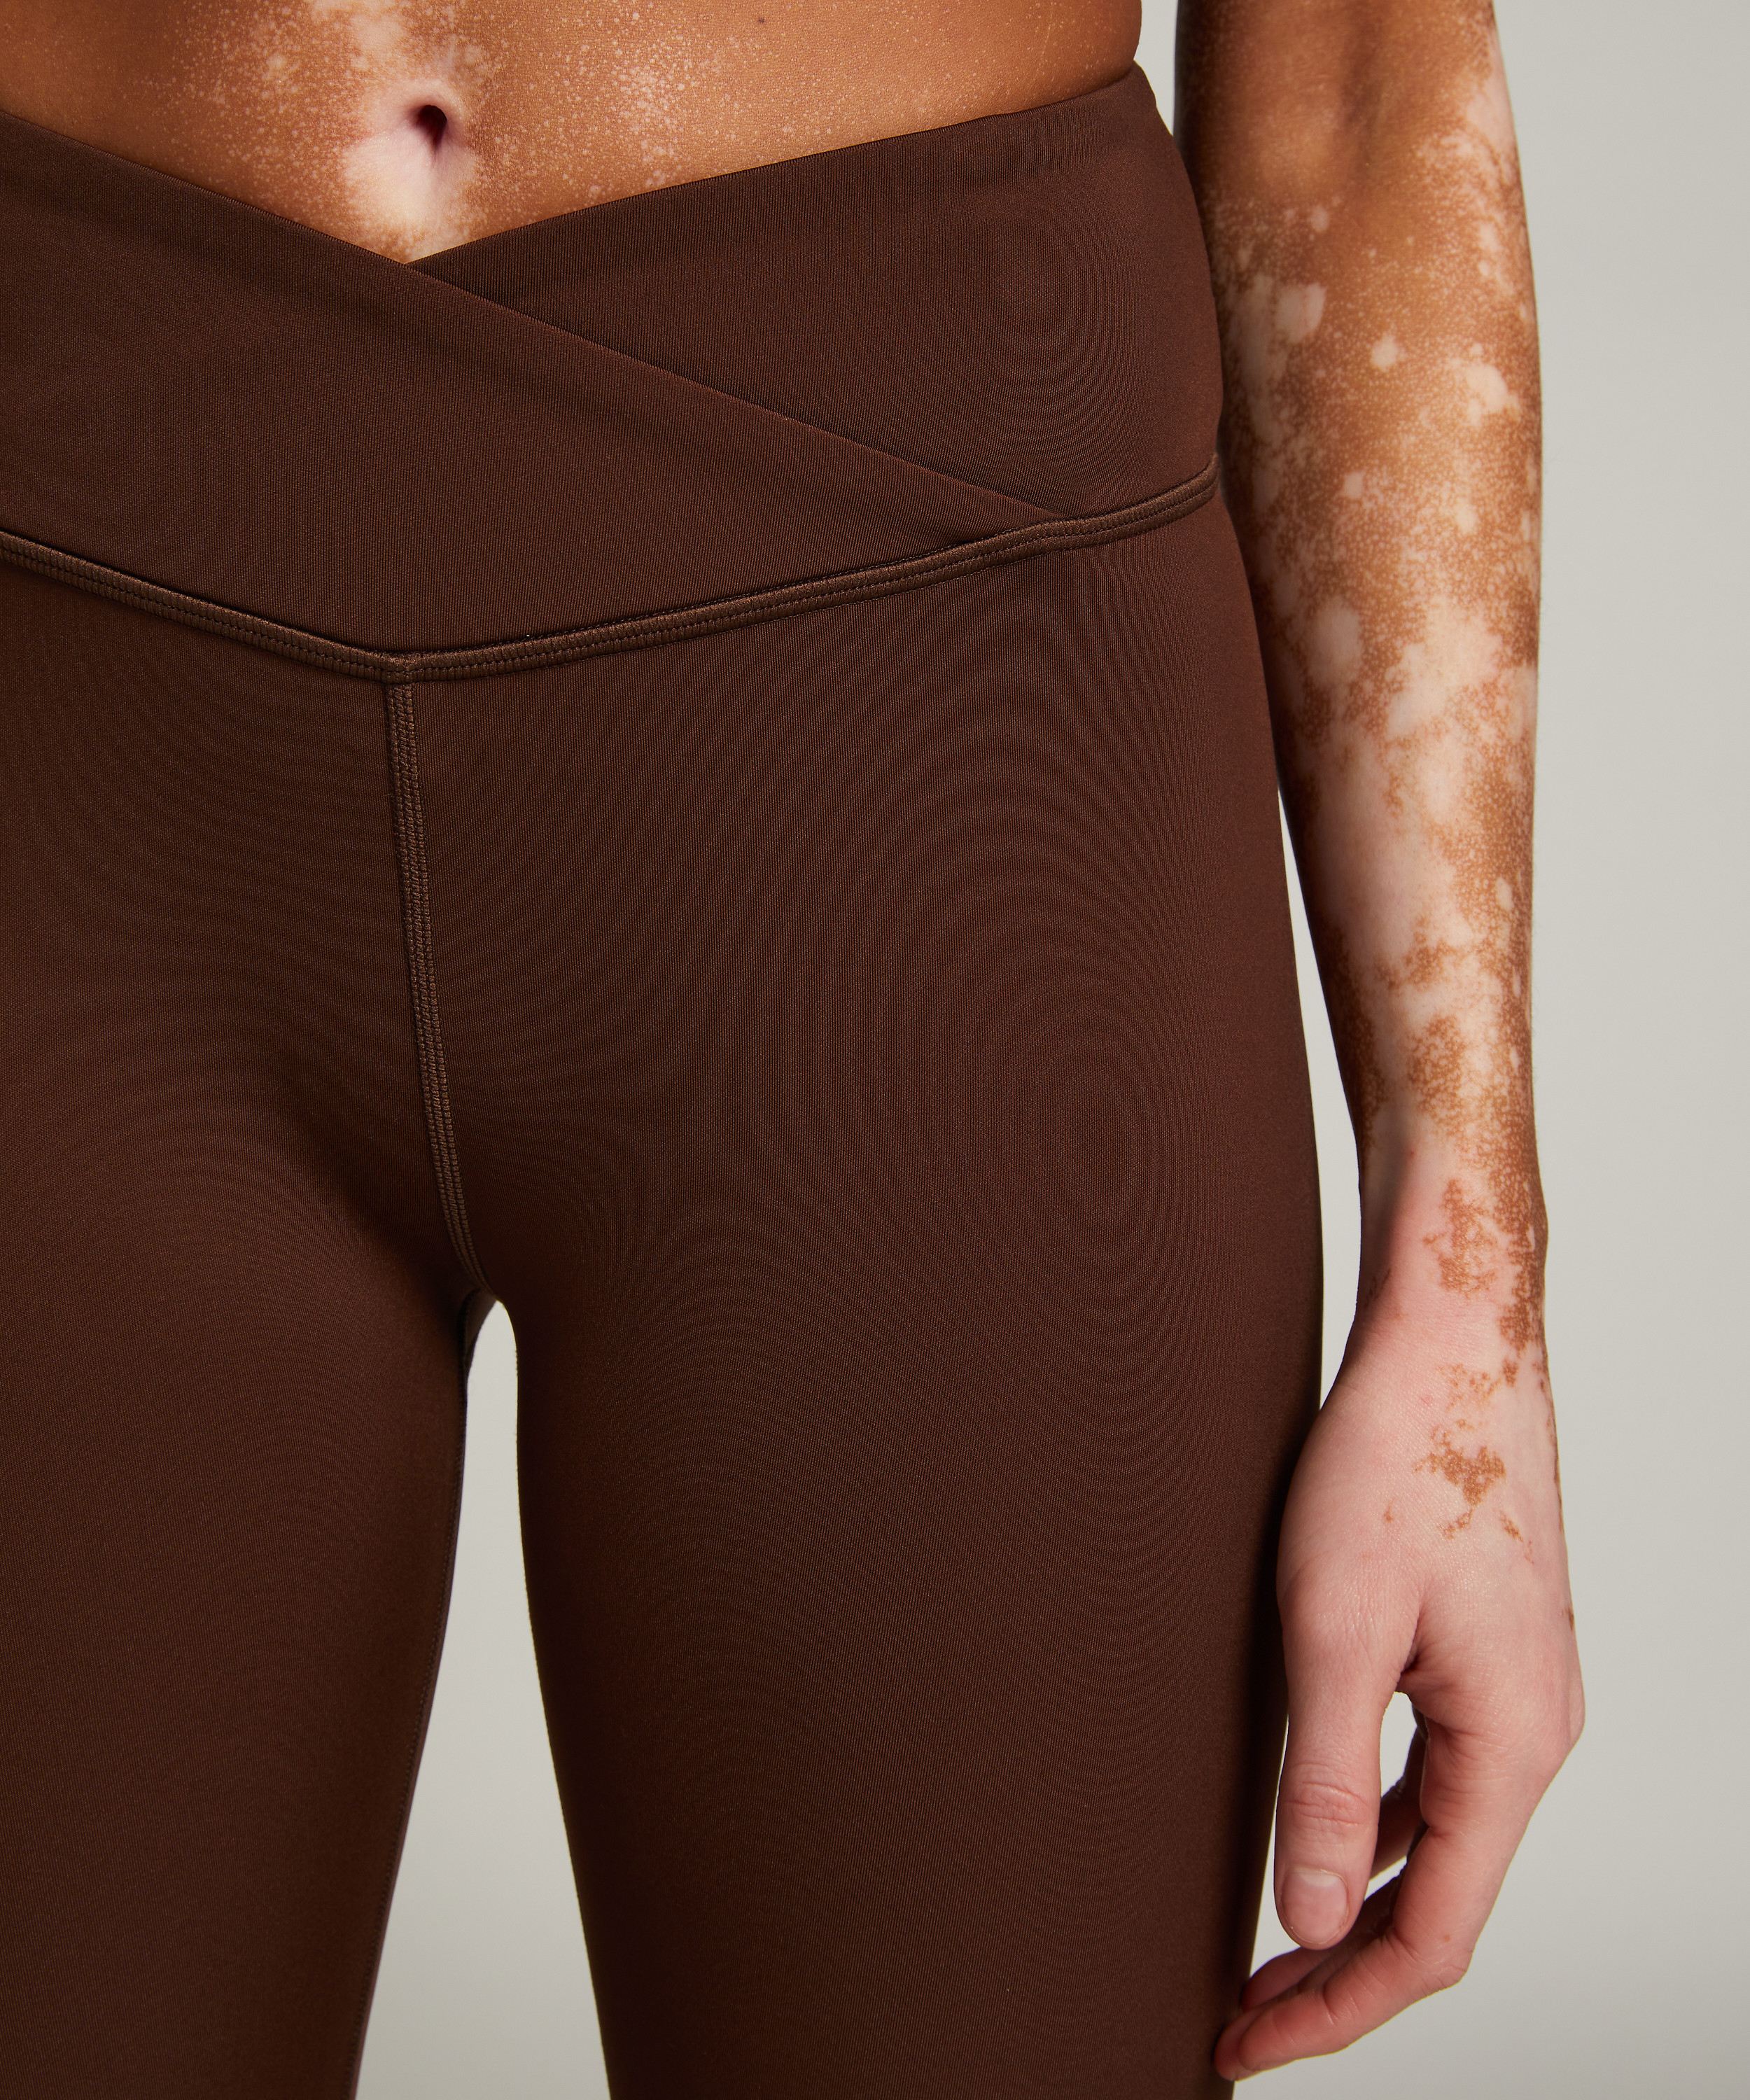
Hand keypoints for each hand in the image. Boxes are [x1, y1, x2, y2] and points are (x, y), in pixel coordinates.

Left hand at [1215, 1271, 1583, 2079]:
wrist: (1450, 1341)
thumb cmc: (1396, 1460)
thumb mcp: (1334, 1631)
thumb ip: (1328, 1785)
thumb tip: (1318, 1924)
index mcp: (1512, 1745)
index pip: (1434, 1934)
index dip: (1339, 2008)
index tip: (1247, 2041)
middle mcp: (1532, 1729)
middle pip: (1441, 1896)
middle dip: (1341, 1968)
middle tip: (1242, 2010)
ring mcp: (1514, 1686)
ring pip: (1436, 1833)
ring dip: (1354, 1893)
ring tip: (1266, 1937)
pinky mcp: (1482, 1645)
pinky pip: (1433, 1765)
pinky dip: (1372, 1815)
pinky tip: (1314, 1816)